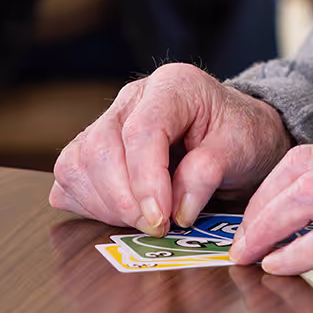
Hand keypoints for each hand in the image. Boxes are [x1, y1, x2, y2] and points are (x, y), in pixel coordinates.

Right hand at [49, 62, 292, 235]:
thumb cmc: (239, 136)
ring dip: (105, 205)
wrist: (236, 134)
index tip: (161, 219)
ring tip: (143, 221)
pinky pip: (70, 178)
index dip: (146, 180)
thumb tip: (177, 209)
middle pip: (101, 148)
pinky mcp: (92, 148)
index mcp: (172, 86)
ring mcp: (107, 121)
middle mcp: (132, 98)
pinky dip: (88, 204)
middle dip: (124, 199)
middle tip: (157, 226)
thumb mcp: (242, 148)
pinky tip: (122, 215)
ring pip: (78, 164)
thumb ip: (209, 172)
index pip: (142, 130)